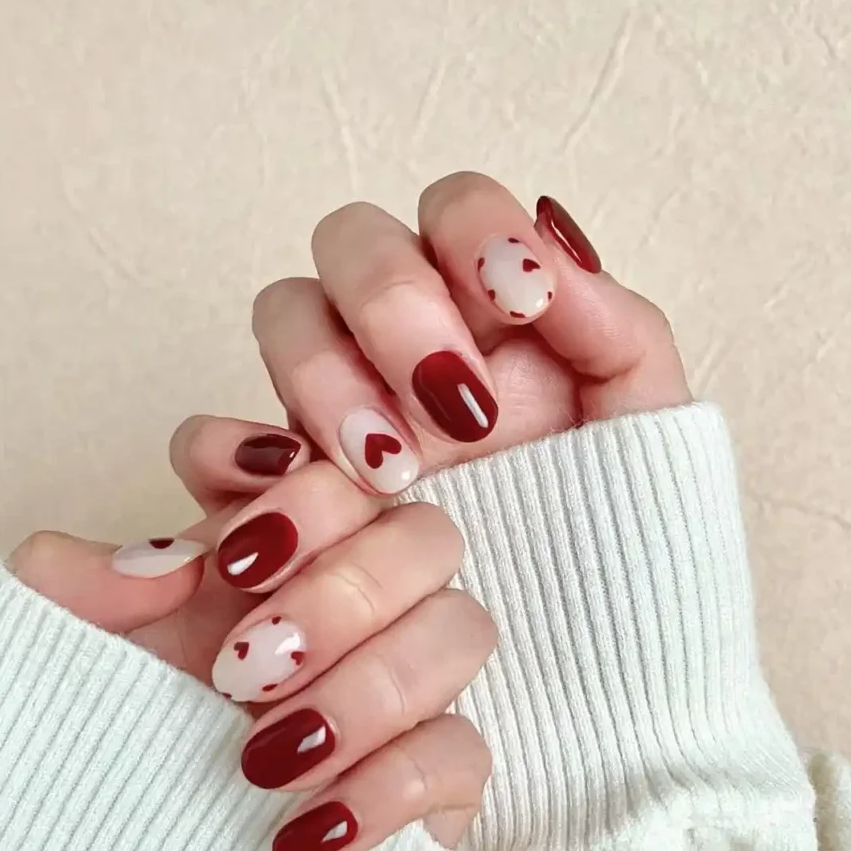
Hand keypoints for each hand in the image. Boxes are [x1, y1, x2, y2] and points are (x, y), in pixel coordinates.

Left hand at [8, 421, 494, 850]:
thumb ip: (73, 580)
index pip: (328, 461)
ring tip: (265, 754)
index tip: (231, 558)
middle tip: (242, 666)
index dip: (298, 487)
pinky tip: (303, 829)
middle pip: (424, 533)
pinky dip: (388, 785)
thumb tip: (164, 565)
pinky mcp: (438, 769)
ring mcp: (406, 677)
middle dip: (342, 590)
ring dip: (370, 685)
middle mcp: (355, 595)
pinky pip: (463, 750)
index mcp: (278, 546)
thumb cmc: (106, 745)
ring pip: (463, 629)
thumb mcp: (58, 655)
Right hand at [234, 171, 689, 496]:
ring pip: (283, 313)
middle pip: (353, 241)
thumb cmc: (607, 532)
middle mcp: (400, 342)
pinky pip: (208, 436)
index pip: (454, 207)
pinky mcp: (282, 486)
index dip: (475, 231)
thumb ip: (618, 330)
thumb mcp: (641, 432)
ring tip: (394, 473)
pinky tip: (297, 488)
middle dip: (397, 308)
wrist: (564, 643)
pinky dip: (231, 451)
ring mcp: (333, 405)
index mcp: (486, 311)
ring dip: (327, 376)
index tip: (521, 303)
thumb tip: (552, 259)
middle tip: (457, 407)